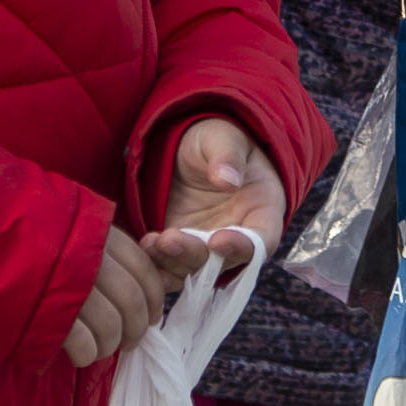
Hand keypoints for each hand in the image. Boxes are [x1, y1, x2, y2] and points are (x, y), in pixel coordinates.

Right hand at [62, 226, 165, 367]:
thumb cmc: (34, 245)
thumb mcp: (73, 233)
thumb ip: (107, 252)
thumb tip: (153, 283)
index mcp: (100, 235)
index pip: (144, 269)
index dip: (153, 299)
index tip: (150, 317)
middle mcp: (89, 256)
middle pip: (132, 301)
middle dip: (135, 330)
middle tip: (125, 341)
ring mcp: (68, 283)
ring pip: (111, 326)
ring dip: (109, 345)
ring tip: (98, 349)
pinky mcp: (48, 312)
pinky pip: (84, 343)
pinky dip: (86, 354)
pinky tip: (79, 353)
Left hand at [144, 116, 285, 274]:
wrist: (192, 147)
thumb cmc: (217, 140)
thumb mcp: (224, 138)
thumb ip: (228, 157)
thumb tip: (227, 179)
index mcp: (262, 211)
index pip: (261, 241)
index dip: (242, 247)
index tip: (218, 240)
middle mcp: (238, 235)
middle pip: (224, 261)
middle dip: (197, 255)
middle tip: (170, 240)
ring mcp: (208, 244)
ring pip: (196, 268)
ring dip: (174, 262)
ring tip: (152, 243)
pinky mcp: (182, 246)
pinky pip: (173, 266)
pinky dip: (159, 266)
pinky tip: (144, 250)